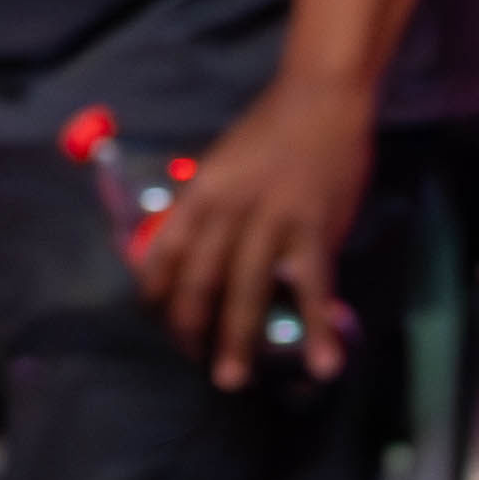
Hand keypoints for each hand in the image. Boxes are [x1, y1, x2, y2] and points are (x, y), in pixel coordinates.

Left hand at [127, 68, 368, 388]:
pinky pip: (314, 292)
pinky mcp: (314, 232)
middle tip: (195, 362)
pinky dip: (318, 332)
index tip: (159, 322)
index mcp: (200, 192)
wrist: (320, 100)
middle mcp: (227, 210)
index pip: (164, 252)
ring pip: (246, 292)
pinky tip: (322, 365)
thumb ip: (210, 208)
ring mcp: (271, 223)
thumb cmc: (271, 132)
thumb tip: (196, 253)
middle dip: (191, 329)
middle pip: (199, 281)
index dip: (156, 294)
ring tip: (231, 380)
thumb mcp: (223, 165)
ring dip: (237, 341)